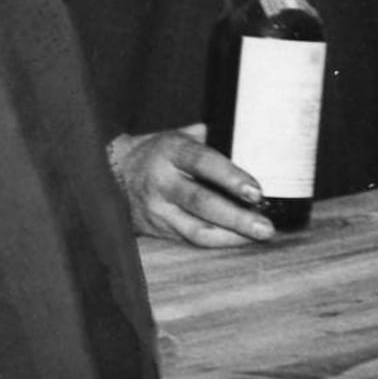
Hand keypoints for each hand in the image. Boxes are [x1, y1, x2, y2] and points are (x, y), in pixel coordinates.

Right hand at [111, 127, 276, 247]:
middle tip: (266, 226)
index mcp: (171, 152)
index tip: (256, 191)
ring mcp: (158, 209)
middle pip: (201, 202)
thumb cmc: (159, 153)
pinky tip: (242, 239)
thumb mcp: (180, 137)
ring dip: (232, 236)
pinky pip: (192, 240)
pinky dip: (220, 241)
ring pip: (196, 229)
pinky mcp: (158, 230)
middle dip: (237, 217)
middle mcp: (162, 181)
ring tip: (260, 235)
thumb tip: (253, 141)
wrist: (111, 175)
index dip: (231, 177)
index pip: (203, 163)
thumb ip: (212, 139)